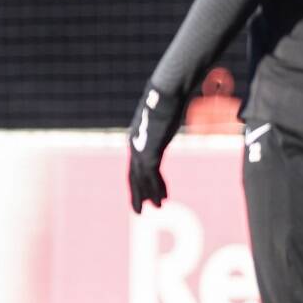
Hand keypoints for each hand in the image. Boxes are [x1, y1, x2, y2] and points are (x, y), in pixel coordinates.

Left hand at [128, 83, 183, 212]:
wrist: (166, 92)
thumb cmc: (168, 99)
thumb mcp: (163, 115)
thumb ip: (163, 123)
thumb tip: (169, 116)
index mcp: (136, 137)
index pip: (135, 164)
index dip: (138, 180)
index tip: (144, 191)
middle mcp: (134, 145)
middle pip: (133, 175)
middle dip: (136, 193)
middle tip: (138, 210)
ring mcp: (140, 149)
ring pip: (141, 179)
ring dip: (148, 196)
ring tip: (154, 209)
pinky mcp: (150, 152)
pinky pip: (151, 177)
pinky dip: (156, 190)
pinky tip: (162, 201)